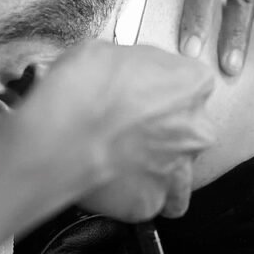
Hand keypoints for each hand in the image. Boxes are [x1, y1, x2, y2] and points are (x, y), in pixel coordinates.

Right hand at [15, 41, 215, 221]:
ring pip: (179, 174)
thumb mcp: (109, 50)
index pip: (193, 84)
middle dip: (163, 130)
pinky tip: (110, 182)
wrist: (58, 134)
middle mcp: (195, 129)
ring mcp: (176, 169)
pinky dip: (131, 194)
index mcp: (192, 84)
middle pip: (189, 129)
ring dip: (157, 169)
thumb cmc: (81, 88)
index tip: (144, 92)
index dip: (164, 88)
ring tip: (125, 163)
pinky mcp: (149, 202)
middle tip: (127, 128)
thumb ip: (135, 67)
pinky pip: (147, 200)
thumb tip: (126, 73)